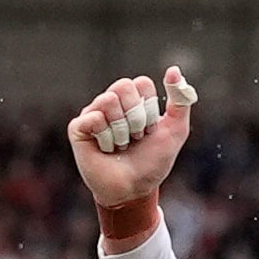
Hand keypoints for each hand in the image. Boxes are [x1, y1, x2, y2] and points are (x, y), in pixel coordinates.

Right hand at [66, 69, 196, 213]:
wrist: (134, 189)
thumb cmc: (152, 162)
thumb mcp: (175, 131)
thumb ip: (180, 101)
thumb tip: (172, 69)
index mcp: (132, 100)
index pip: (141, 83)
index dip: (149, 109)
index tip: (149, 130)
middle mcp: (111, 103)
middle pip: (123, 86)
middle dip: (136, 117)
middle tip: (134, 138)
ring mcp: (92, 114)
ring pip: (108, 101)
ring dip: (121, 130)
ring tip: (120, 145)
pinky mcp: (77, 128)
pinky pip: (93, 118)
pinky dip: (105, 138)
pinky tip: (104, 149)